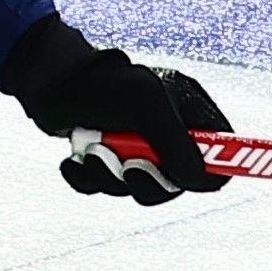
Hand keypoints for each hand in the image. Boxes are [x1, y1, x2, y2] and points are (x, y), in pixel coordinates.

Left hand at [21, 46, 231, 205]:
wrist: (51, 81)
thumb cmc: (106, 84)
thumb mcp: (148, 105)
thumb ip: (177, 144)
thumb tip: (198, 181)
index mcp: (188, 113)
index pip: (220, 151)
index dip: (211, 170)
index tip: (189, 179)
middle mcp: (165, 134)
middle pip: (177, 183)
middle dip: (148, 180)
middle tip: (129, 167)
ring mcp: (135, 149)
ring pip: (136, 189)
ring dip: (110, 177)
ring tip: (92, 151)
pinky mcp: (104, 161)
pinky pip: (102, 189)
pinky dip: (86, 179)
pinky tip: (74, 160)